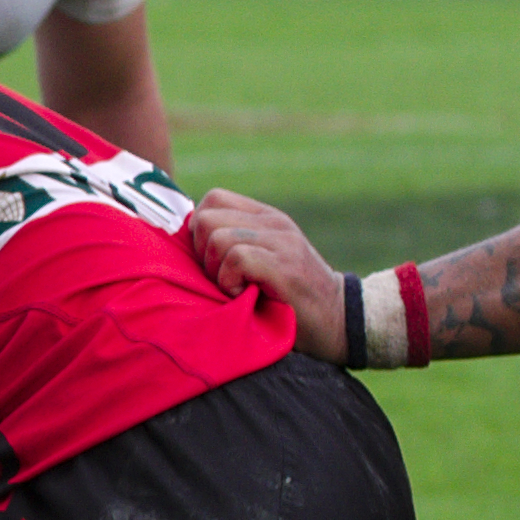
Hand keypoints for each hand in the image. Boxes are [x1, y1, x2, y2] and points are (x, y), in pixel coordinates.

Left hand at [183, 190, 348, 360]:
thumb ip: (231, 246)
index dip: (199, 232)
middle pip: (205, 218)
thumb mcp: (258, 262)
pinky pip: (236, 259)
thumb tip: (184, 244)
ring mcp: (281, 241)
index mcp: (264, 217)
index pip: (212, 199)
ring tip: (236, 289)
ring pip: (217, 238)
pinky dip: (230, 283)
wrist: (336, 320)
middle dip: (201, 254)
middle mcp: (273, 222)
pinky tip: (246, 296)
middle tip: (222, 279)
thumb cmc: (285, 299)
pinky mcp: (285, 265)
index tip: (211, 262)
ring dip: (216, 272)